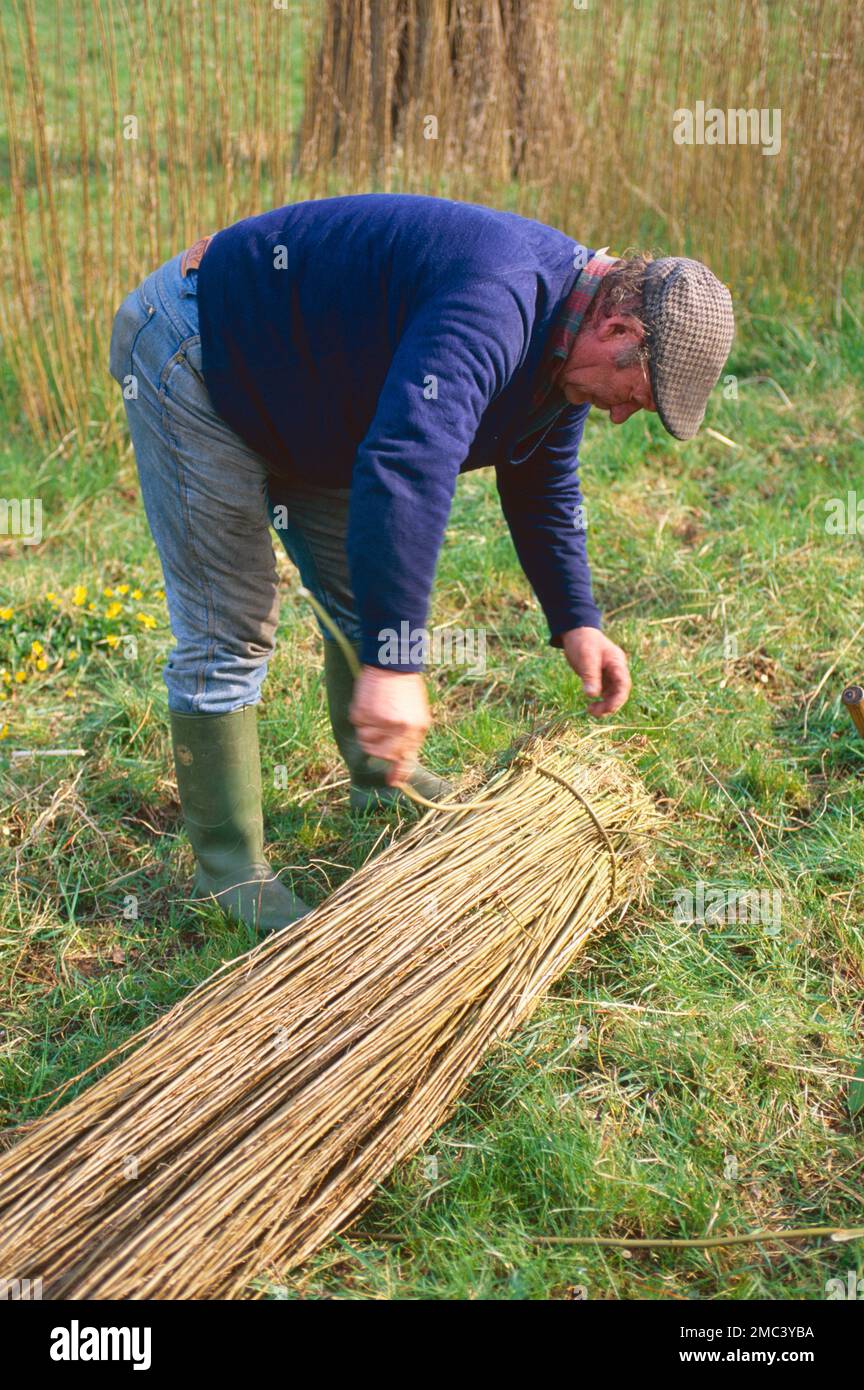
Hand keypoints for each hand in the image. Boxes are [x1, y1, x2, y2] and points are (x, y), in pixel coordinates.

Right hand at [349, 665, 430, 784]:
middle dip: (378, 746)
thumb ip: (411, 737)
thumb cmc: (406, 688)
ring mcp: (381, 720)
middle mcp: (400, 727)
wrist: (394, 662)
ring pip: (366, 741)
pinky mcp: (364, 712)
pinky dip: (359, 716)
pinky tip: (369, 702)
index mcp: (417, 728)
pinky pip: (357, 724)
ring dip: (367, 730)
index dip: (398, 773)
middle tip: (379, 731)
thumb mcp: (418, 713)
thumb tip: (401, 762)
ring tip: (375, 713)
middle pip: (382, 753)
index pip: (406, 759)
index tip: (392, 781)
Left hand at [562, 626, 630, 716]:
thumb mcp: (586, 657)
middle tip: (592, 712)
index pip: (624, 685)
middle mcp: (616, 670)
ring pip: (613, 695)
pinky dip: (600, 701)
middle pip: (620, 692)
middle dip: (610, 705)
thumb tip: (592, 695)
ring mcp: (610, 674)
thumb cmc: (582, 641)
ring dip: (605, 705)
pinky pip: (605, 693)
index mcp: (617, 663)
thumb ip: (590, 676)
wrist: (576, 631)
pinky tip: (591, 705)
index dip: (618, 699)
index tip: (607, 709)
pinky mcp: (602, 678)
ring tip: (589, 710)